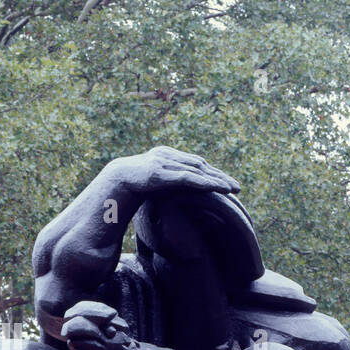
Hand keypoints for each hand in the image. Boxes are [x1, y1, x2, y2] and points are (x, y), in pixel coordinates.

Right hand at [106, 146, 238, 198]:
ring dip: (217, 180)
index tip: (227, 183)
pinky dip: (205, 183)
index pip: (195, 163)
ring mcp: (163, 162)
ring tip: (233, 189)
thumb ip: (166, 183)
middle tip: (237, 187)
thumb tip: (178, 194)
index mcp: (166, 155)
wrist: (112, 182)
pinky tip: (219, 189)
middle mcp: (167, 155)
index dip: (212, 173)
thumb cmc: (131, 186)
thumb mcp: (152, 183)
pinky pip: (188, 178)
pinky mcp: (160, 173)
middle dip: (219, 176)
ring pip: (197, 170)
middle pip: (200, 165)